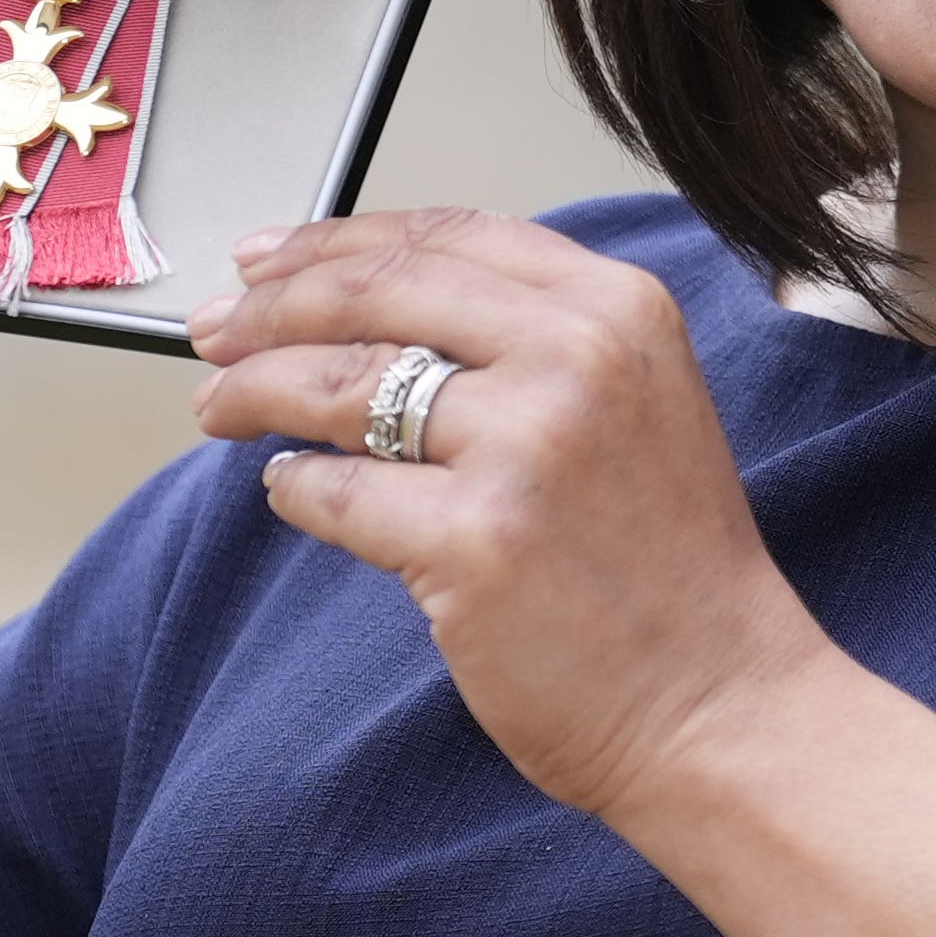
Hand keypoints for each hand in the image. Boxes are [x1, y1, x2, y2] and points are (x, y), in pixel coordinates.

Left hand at [187, 210, 834, 817]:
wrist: (721, 701)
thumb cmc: (668, 569)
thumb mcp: (634, 406)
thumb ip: (531, 343)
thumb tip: (368, 306)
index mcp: (619, 308)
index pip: (447, 235)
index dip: (337, 240)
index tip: (269, 258)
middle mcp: (577, 357)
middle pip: (376, 293)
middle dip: (272, 306)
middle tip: (214, 331)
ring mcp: (526, 447)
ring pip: (337, 385)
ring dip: (254, 392)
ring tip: (217, 408)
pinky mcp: (475, 541)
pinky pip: (336, 495)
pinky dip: (293, 490)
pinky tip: (286, 490)